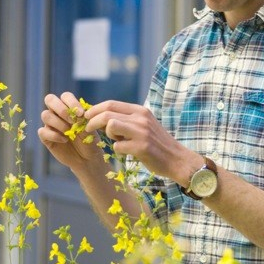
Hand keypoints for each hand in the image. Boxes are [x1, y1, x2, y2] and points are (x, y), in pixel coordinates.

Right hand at [38, 92, 101, 169]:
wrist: (88, 158)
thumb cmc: (90, 140)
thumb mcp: (89, 128)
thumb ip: (81, 119)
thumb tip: (74, 113)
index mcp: (69, 108)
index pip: (65, 96)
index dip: (71, 103)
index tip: (81, 114)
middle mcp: (57, 113)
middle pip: (50, 99)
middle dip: (61, 109)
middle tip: (72, 121)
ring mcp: (51, 125)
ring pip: (45, 115)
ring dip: (59, 123)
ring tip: (69, 132)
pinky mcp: (46, 137)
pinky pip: (42, 131)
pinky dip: (54, 135)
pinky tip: (64, 140)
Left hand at [84, 100, 198, 183]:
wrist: (177, 159)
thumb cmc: (157, 144)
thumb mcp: (144, 125)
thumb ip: (126, 119)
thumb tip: (101, 117)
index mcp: (140, 111)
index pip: (111, 104)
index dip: (95, 109)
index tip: (86, 117)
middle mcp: (141, 118)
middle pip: (107, 113)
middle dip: (92, 121)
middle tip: (87, 128)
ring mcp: (142, 132)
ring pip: (111, 126)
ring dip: (108, 135)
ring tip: (117, 141)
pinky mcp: (142, 147)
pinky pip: (118, 146)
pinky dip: (119, 150)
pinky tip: (129, 152)